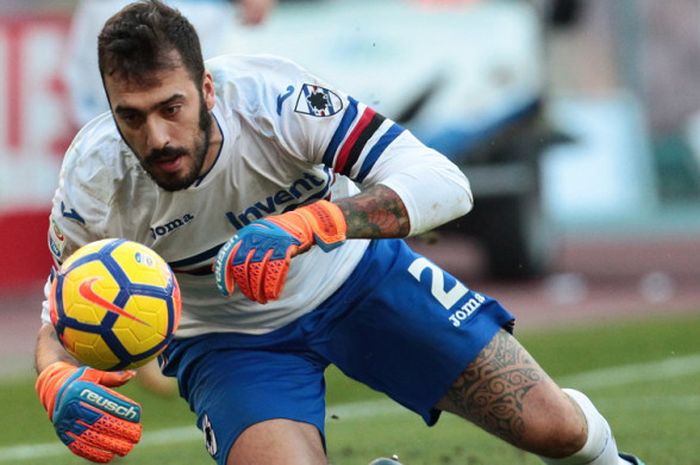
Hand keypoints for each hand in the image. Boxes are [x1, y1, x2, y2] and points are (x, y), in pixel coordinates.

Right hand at [35, 361, 141, 462]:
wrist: (52, 391)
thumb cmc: (80, 380)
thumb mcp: (93, 374)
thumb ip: (113, 377)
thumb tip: (133, 374)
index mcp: (79, 390)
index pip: (104, 402)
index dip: (122, 409)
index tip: (137, 415)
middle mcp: (71, 407)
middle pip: (99, 422)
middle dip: (120, 430)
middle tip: (136, 435)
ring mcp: (66, 423)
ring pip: (90, 437)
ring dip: (110, 445)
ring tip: (127, 448)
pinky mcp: (63, 434)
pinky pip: (78, 447)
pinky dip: (93, 454)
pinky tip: (109, 457)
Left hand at [215, 200, 345, 302]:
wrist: (303, 222)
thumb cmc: (276, 234)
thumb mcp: (254, 236)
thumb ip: (237, 251)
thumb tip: (215, 268)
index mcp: (245, 234)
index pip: (228, 257)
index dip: (225, 277)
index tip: (227, 292)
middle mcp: (255, 236)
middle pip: (243, 267)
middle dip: (246, 286)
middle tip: (251, 297)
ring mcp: (270, 241)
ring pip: (258, 271)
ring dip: (258, 289)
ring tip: (261, 299)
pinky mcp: (285, 247)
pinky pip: (275, 270)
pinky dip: (272, 285)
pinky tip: (272, 295)